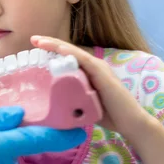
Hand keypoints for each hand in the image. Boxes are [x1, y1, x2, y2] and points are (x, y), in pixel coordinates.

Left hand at [30, 35, 150, 135]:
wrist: (130, 124)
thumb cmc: (108, 115)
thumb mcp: (83, 103)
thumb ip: (71, 99)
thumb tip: (54, 105)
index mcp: (88, 71)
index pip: (68, 56)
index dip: (52, 50)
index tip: (35, 46)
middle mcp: (93, 66)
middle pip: (68, 50)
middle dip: (50, 43)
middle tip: (33, 39)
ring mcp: (98, 68)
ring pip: (73, 51)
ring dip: (55, 45)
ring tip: (39, 41)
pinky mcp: (102, 73)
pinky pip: (83, 59)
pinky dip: (69, 52)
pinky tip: (57, 48)